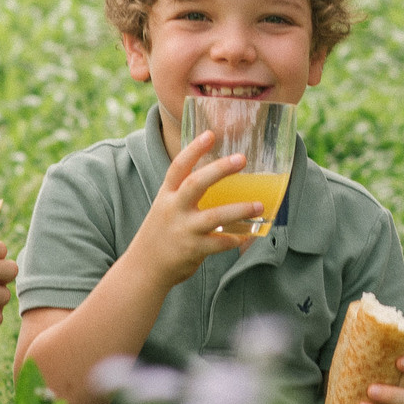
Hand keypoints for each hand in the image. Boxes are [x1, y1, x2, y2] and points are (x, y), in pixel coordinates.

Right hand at [122, 130, 265, 286]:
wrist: (144, 268)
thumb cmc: (161, 233)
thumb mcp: (166, 207)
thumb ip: (185, 193)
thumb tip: (217, 175)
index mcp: (167, 195)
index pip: (178, 167)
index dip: (193, 150)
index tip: (210, 135)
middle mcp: (174, 209)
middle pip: (196, 184)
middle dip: (220, 170)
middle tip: (241, 159)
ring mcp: (184, 230)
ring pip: (215, 216)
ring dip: (240, 210)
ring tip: (259, 205)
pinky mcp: (193, 250)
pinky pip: (220, 243)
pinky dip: (235, 239)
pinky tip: (247, 235)